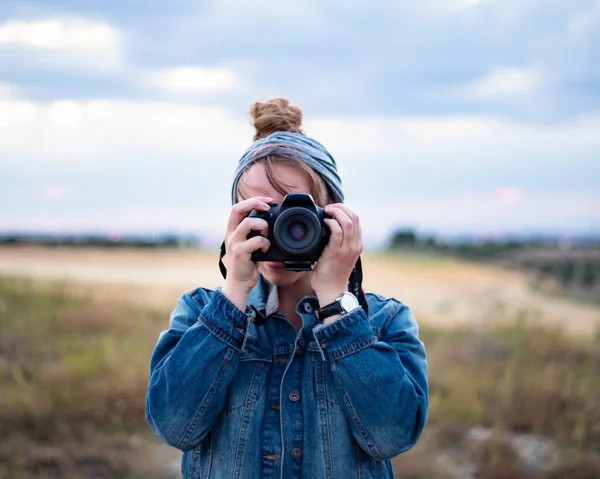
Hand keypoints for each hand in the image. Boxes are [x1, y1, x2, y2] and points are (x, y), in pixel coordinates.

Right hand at [221, 196, 271, 310]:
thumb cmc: (246, 263)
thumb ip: (253, 233)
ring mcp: (234, 243)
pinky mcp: (240, 253)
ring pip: (248, 223)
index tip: (267, 201)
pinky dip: (265, 243)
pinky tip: (266, 249)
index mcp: (232, 230)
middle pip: (237, 209)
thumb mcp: (247, 244)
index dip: (252, 201)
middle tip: (268, 207)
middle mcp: (230, 234)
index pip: (237, 207)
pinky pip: (256, 241)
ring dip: (263, 226)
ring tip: (267, 235)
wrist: (238, 284)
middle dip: (255, 203)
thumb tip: (269, 221)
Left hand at [312, 203, 362, 307]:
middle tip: (330, 207)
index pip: (357, 220)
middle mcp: (355, 245)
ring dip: (336, 212)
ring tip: (327, 211)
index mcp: (357, 244)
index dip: (346, 209)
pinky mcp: (336, 253)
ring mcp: (347, 249)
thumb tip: (329, 229)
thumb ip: (339, 243)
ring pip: (347, 222)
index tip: (335, 209)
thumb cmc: (333, 274)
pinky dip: (331, 223)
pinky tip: (325, 222)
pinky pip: (336, 232)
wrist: (332, 290)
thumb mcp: (341, 255)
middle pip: (354, 217)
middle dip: (341, 207)